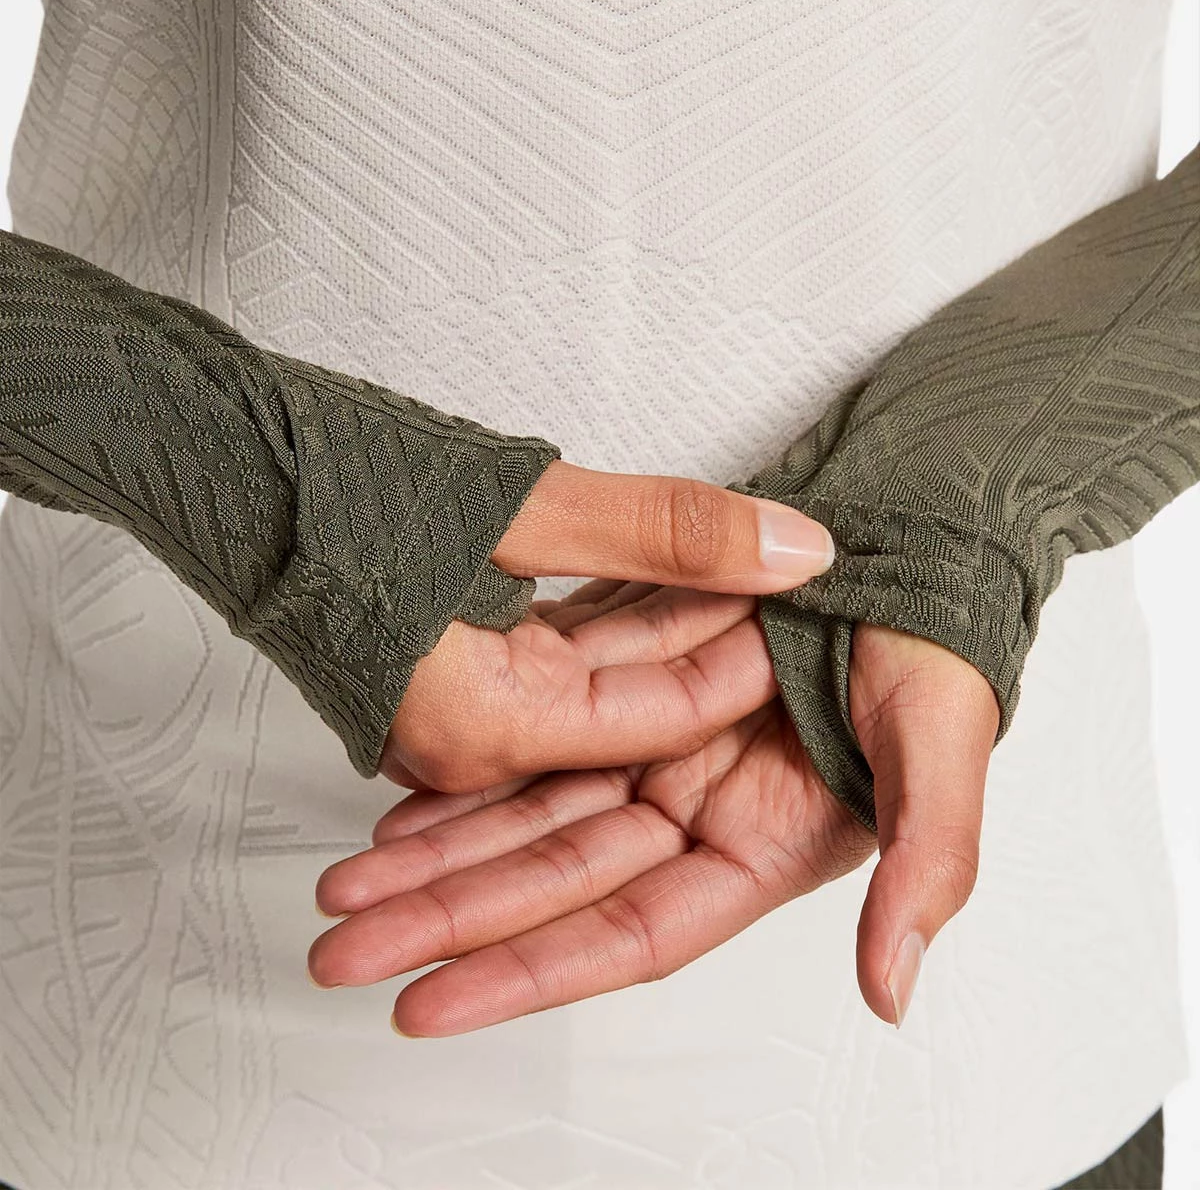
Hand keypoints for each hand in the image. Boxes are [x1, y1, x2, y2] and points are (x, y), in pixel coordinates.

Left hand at [311, 591, 1000, 1035]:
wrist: (905, 539)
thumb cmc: (933, 643)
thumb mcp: (943, 739)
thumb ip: (927, 860)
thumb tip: (891, 990)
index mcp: (755, 847)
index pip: (626, 931)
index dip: (529, 971)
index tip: (429, 1003)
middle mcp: (689, 812)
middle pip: (549, 885)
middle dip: (447, 919)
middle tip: (345, 949)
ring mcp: (647, 752)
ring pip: (523, 817)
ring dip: (438, 853)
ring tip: (348, 887)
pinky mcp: (617, 692)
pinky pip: (528, 743)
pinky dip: (466, 777)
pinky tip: (401, 804)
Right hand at [381, 460, 835, 792]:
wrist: (221, 470)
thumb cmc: (339, 483)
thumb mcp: (526, 503)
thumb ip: (667, 529)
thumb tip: (800, 548)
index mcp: (491, 725)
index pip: (666, 713)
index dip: (748, 653)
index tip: (814, 603)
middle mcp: (470, 749)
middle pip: (633, 711)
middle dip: (712, 644)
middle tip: (790, 586)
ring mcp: (449, 727)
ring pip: (595, 693)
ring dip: (663, 632)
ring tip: (742, 578)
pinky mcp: (440, 688)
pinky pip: (548, 675)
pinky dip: (605, 631)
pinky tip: (661, 584)